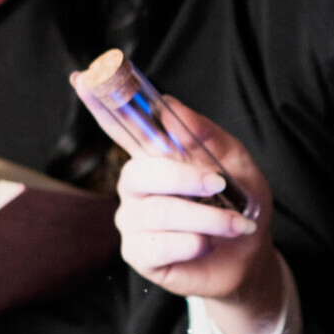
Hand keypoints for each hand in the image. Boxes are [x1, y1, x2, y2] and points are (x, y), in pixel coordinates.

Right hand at [113, 98, 283, 333]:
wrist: (250, 257)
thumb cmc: (240, 206)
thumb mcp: (237, 164)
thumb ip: (206, 136)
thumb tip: (171, 108)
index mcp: (156, 157)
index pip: (121, 127)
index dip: (100, 104)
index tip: (83, 77)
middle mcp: (137, 186)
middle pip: (139, 173)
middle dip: (183, 178)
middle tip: (218, 185)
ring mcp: (134, 219)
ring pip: (157, 211)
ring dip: (204, 217)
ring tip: (233, 224)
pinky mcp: (138, 253)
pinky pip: (156, 245)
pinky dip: (192, 243)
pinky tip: (206, 244)